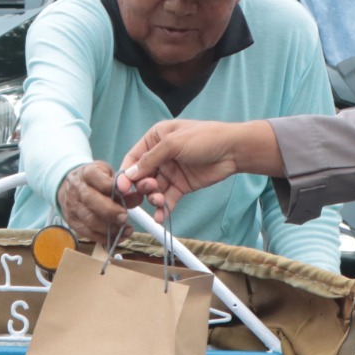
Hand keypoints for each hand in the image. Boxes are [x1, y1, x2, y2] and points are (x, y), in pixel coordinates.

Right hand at [57, 162, 131, 245]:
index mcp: (87, 173)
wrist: (70, 186)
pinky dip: (104, 238)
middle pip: (91, 201)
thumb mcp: (109, 175)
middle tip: (125, 218)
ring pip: (90, 220)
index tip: (125, 194)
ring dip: (110, 229)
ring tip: (126, 229)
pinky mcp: (72, 222)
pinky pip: (88, 233)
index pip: (98, 179)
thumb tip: (138, 198)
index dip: (112, 188)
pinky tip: (117, 237)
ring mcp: (73, 206)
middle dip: (110, 212)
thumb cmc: (95, 180)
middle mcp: (77, 189)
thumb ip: (124, 187)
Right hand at [116, 120, 280, 220]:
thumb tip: (128, 175)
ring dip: (153, 198)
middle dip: (142, 186)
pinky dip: (163, 208)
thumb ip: (150, 160)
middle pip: (141, 176)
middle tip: (150, 189)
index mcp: (155, 139)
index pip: (133, 158)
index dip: (126, 173)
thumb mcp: (174, 144)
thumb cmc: (205, 137)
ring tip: (159, 201)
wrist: (233, 150)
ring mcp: (171, 172)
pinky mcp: (181, 185)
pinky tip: (161, 217)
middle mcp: (160, 156)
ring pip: (154, 190)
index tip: (121, 188)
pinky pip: (168, 199)